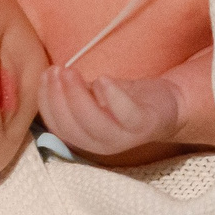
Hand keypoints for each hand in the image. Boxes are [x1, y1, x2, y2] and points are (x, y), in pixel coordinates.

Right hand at [37, 67, 183, 157]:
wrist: (169, 106)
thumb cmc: (125, 101)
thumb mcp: (93, 98)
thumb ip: (72, 94)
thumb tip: (48, 77)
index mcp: (86, 138)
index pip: (57, 126)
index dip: (46, 101)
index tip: (45, 74)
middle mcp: (102, 144)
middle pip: (71, 128)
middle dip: (58, 98)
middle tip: (56, 71)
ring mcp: (124, 137)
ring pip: (94, 124)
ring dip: (77, 96)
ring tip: (71, 71)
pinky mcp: (145, 125)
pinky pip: (126, 115)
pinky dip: (113, 98)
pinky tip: (102, 79)